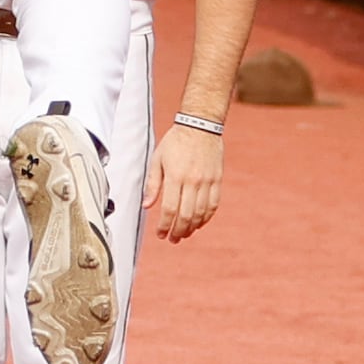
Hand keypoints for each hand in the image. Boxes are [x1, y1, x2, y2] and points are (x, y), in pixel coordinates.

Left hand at [146, 122, 225, 239]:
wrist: (200, 125)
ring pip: (201, 213)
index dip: (164, 225)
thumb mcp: (158, 159)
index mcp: (175, 176)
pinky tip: (199, 222)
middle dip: (178, 231)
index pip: (169, 209)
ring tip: (184, 234)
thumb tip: (146, 206)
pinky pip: (214, 204)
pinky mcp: (217, 179)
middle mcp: (192, 180)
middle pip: (186, 215)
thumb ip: (152, 184)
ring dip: (192, 227)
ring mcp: (207, 180)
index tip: (160, 234)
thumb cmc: (176, 141)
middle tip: (172, 239)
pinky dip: (207, 217)